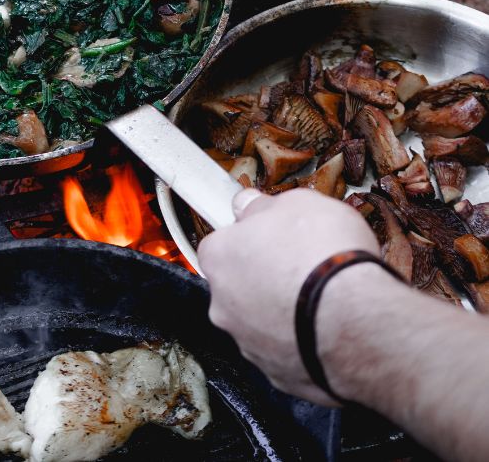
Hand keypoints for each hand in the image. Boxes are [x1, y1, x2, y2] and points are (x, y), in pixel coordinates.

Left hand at [197, 187, 380, 404]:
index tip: (272, 238)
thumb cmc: (325, 255)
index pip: (221, 244)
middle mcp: (223, 305)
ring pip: (260, 323)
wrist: (360, 322)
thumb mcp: (297, 203)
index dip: (250, 239)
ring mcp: (248, 344)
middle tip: (302, 269)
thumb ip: (262, 206)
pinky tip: (329, 331)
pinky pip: (286, 353)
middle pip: (238, 285)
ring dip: (283, 313)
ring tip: (323, 302)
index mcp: (219, 258)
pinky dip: (303, 343)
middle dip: (264, 278)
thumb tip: (248, 204)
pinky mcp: (277, 376)